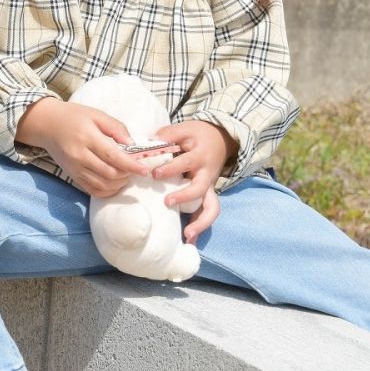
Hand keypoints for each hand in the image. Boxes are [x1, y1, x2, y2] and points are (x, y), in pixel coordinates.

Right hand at [16, 98, 151, 196]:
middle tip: (136, 168)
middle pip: (109, 174)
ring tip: (126, 174)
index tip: (144, 170)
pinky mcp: (72, 176)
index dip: (130, 165)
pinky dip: (107, 191)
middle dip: (127, 174)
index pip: (112, 156)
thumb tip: (133, 144)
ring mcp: (75, 169)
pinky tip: (115, 183)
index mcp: (87, 137)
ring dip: (119, 183)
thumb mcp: (96, 114)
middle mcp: (79, 156)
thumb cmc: (74, 117)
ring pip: (102, 185)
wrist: (47, 125)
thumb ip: (116, 128)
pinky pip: (92, 190)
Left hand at [152, 120, 236, 242]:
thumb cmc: (199, 134)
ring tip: (187, 236)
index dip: (170, 168)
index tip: (155, 173)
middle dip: (185, 198)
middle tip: (167, 202)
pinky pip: (207, 214)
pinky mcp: (207, 195)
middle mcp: (206, 175)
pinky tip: (189, 241)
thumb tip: (146, 143)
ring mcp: (209, 187)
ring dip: (201, 223)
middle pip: (201, 190)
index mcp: (199, 157)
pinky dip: (200, 227)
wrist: (222, 138)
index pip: (185, 163)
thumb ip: (167, 135)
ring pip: (212, 208)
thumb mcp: (185, 129)